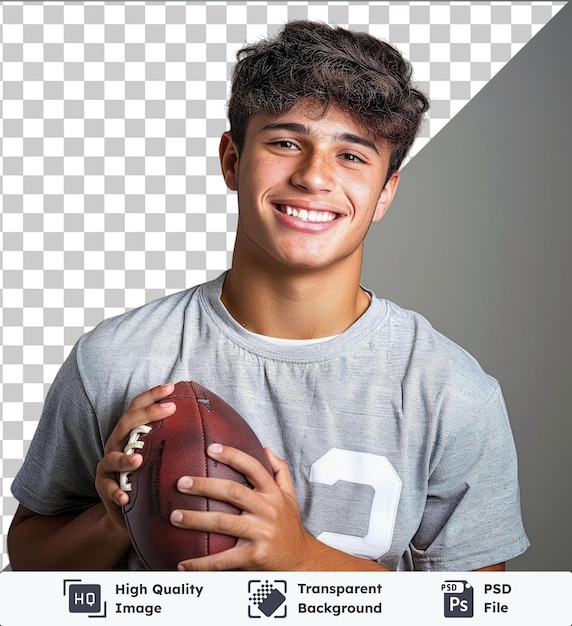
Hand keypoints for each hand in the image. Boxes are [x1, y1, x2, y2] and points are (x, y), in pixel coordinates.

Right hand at [95, 382, 176, 535]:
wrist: (128, 508)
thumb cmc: (148, 475)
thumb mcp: (161, 454)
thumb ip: (176, 439)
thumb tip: (211, 426)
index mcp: (130, 432)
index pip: (138, 407)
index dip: (152, 395)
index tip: (171, 386)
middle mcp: (117, 443)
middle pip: (126, 423)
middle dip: (147, 414)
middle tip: (169, 409)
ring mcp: (108, 465)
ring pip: (112, 457)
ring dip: (124, 458)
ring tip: (138, 459)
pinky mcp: (104, 487)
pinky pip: (107, 487)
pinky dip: (115, 491)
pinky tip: (125, 496)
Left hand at [171, 444, 317, 570]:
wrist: (302, 560)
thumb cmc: (290, 526)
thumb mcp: (290, 495)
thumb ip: (280, 470)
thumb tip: (265, 448)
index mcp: (273, 493)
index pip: (253, 468)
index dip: (232, 456)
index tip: (211, 448)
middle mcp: (267, 510)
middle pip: (233, 492)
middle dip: (205, 485)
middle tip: (181, 483)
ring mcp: (260, 533)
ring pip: (224, 523)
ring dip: (196, 520)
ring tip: (175, 516)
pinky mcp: (253, 556)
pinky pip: (223, 560)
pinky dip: (201, 563)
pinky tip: (183, 563)